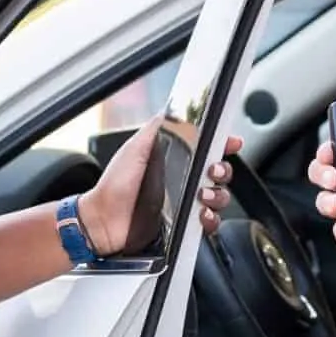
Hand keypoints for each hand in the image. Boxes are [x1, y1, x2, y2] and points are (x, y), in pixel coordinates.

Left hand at [79, 116, 242, 251]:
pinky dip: (211, 220)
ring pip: (219, 198)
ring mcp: (186, 204)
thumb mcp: (136, 147)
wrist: (104, 219)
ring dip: (217, 196)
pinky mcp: (184, 226)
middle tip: (212, 171)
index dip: (222, 144)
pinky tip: (200, 216)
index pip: (207, 148)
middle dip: (223, 170)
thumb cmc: (116, 184)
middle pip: (220, 173)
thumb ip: (157, 129)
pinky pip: (210, 223)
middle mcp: (184, 181)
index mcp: (175, 159)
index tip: (231, 142)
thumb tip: (176, 109)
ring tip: (201, 196)